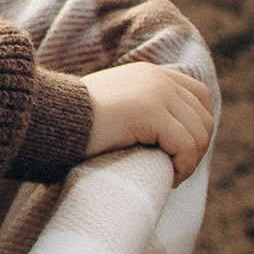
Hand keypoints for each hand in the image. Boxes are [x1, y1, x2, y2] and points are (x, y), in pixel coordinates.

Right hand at [83, 60, 215, 178]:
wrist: (50, 119)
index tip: (181, 153)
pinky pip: (185, 147)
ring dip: (189, 162)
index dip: (199, 126)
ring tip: (170, 177)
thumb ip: (142, 111)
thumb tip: (167, 139)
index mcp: (150, 74)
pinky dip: (182, 168)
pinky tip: (168, 178)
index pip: (199, 96)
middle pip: (204, 118)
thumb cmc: (75, 125)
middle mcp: (157, 78)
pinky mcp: (151, 113)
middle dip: (197, 149)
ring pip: (198, 135)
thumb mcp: (116, 109)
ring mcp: (155, 93)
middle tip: (176, 170)